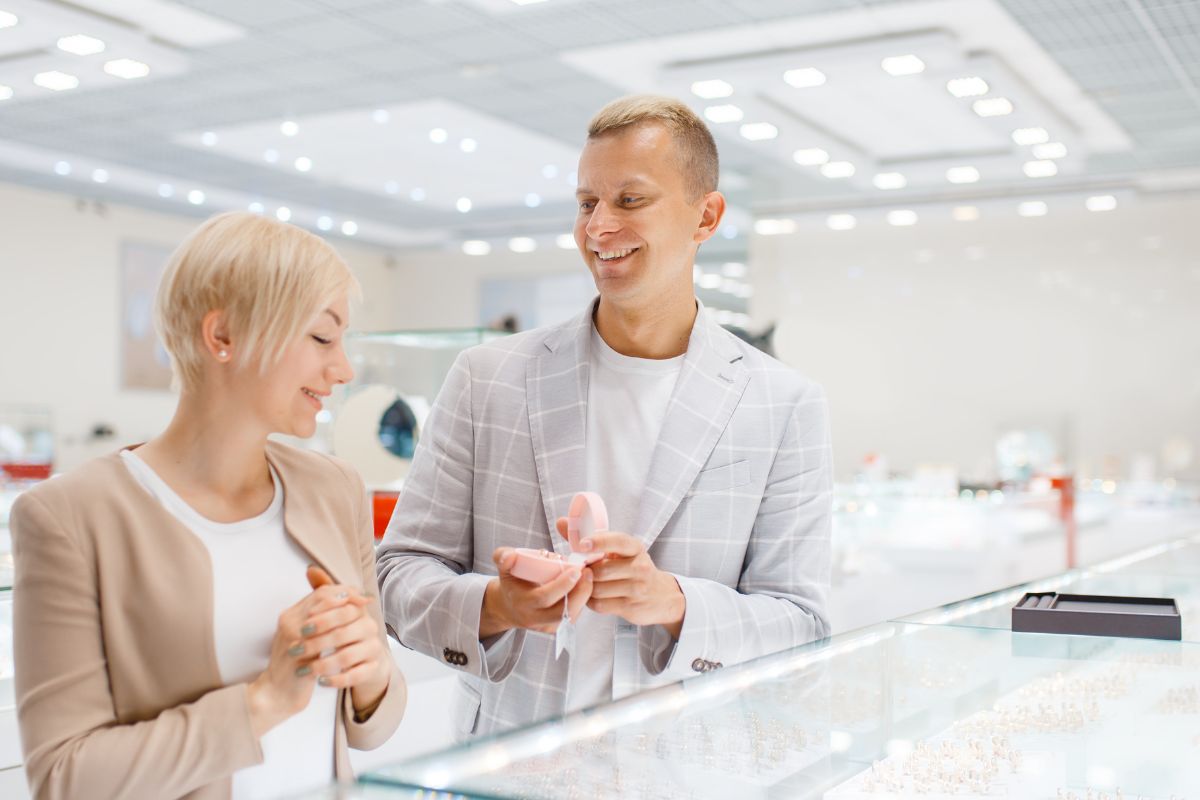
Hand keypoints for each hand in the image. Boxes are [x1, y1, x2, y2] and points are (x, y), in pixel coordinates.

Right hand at [246, 567, 383, 735]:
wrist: (277, 692)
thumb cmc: (293, 662)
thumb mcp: (303, 636)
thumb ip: (318, 618)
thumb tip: (346, 601)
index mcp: (290, 616)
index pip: (319, 593)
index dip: (342, 591)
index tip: (359, 596)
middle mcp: (289, 624)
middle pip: (322, 599)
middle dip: (347, 598)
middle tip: (364, 604)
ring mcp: (293, 641)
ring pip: (323, 617)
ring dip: (345, 616)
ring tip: (362, 618)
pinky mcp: (300, 659)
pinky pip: (323, 643)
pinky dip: (341, 638)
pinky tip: (353, 640)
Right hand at [479, 547, 592, 637]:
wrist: (510, 606)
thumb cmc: (511, 582)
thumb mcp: (504, 568)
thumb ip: (502, 557)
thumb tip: (509, 556)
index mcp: (522, 602)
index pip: (544, 597)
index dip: (562, 585)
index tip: (576, 570)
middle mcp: (534, 618)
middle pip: (562, 612)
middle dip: (580, 592)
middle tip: (588, 572)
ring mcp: (546, 626)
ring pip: (571, 615)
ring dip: (583, 596)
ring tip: (589, 577)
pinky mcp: (556, 628)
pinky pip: (572, 616)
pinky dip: (581, 601)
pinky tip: (585, 586)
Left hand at [556, 518, 685, 638]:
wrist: (661, 597)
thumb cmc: (632, 569)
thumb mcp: (619, 551)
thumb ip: (589, 538)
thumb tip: (561, 522)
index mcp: (635, 548)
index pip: (617, 541)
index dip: (598, 542)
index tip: (582, 544)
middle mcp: (639, 566)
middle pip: (600, 570)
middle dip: (587, 572)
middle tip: (583, 571)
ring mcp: (637, 588)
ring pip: (598, 589)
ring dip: (588, 588)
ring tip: (590, 584)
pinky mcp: (631, 607)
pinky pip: (600, 604)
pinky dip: (592, 602)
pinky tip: (597, 597)